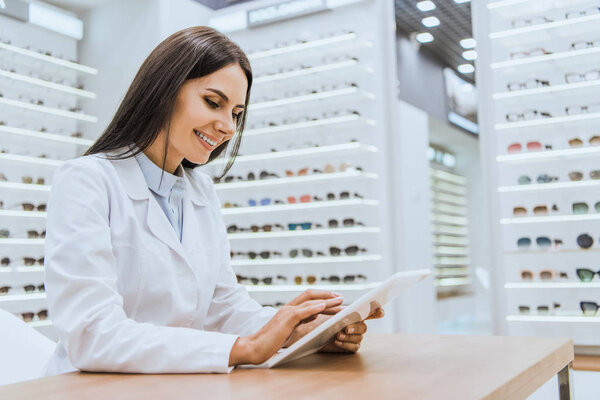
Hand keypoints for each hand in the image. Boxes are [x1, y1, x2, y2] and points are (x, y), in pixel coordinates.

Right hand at [228, 290, 342, 365]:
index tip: (336, 300)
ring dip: (326, 301)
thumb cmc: (271, 342)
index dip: (323, 298)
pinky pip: (302, 311)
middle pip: (309, 295)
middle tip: (341, 298)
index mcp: (289, 310)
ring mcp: (286, 313)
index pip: (308, 299)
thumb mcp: (290, 329)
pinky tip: (324, 307)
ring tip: (339, 301)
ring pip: (308, 301)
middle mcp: (288, 308)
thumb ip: (302, 320)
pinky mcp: (285, 320)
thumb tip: (316, 314)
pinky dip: (314, 307)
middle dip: (327, 295)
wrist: (254, 348)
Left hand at [321, 307, 384, 352]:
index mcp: (354, 315)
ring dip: (348, 337)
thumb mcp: (328, 313)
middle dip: (356, 327)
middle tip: (346, 328)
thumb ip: (337, 309)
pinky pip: (354, 347)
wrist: (312, 335)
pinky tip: (337, 342)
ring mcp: (355, 337)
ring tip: (337, 335)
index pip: (369, 312)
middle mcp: (357, 326)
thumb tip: (343, 303)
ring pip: (359, 337)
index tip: (381, 312)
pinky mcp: (351, 347)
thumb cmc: (320, 321)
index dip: (376, 311)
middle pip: (363, 327)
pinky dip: (346, 344)